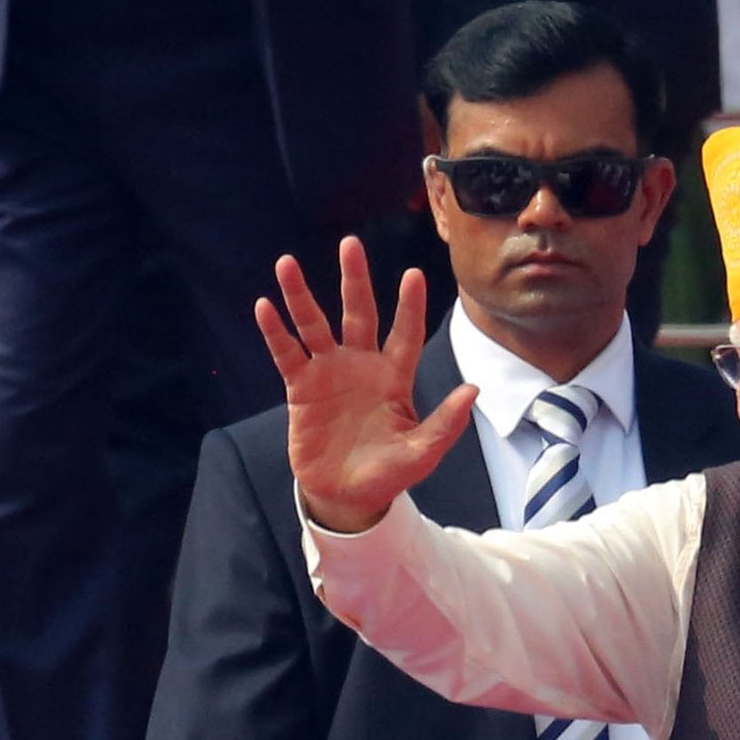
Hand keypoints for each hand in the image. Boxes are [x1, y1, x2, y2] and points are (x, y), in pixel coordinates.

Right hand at [257, 237, 475, 533]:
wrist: (346, 496)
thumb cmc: (387, 474)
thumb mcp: (421, 454)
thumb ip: (445, 424)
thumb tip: (474, 391)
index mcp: (394, 377)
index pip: (405, 334)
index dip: (409, 307)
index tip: (414, 276)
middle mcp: (361, 366)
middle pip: (358, 313)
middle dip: (354, 280)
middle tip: (351, 244)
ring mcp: (329, 373)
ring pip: (315, 325)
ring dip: (300, 296)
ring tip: (286, 264)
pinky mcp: (301, 388)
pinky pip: (287, 354)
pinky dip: (275, 332)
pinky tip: (265, 307)